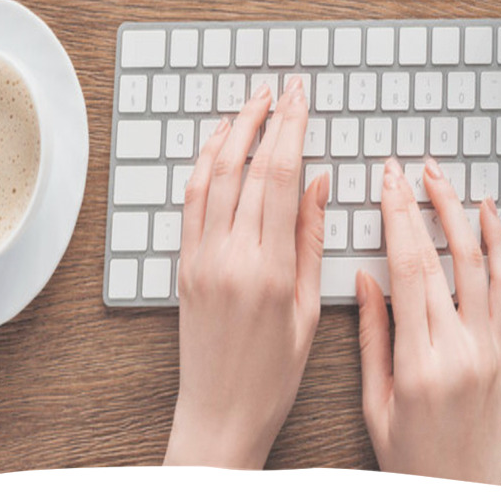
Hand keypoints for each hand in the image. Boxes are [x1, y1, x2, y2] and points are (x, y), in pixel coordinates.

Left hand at [164, 77, 328, 468]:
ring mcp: (200, 258)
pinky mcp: (183, 265)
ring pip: (211, 177)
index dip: (290, 128)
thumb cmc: (273, 373)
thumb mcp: (307, 309)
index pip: (279, 176)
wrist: (219, 411)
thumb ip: (309, 238)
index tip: (299, 96)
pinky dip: (203, 166)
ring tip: (249, 105)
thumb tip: (317, 181)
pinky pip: (190, 202)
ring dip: (230, 133)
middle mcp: (230, 256)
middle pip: (245, 167)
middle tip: (280, 87)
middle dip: (264, 118)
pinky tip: (217, 147)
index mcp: (270, 268)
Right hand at [357, 157, 500, 483]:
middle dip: (421, 204)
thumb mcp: (375, 401)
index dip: (398, 218)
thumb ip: (373, 335)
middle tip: (406, 167)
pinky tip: (487, 216)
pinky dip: (498, 246)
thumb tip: (366, 278)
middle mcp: (462, 348)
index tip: (387, 183)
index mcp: (421, 362)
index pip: (410, 269)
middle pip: (443, 258)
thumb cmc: (410, 456)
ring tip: (442, 178)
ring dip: (460, 214)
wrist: (463, 497)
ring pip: (480, 264)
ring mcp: (489, 347)